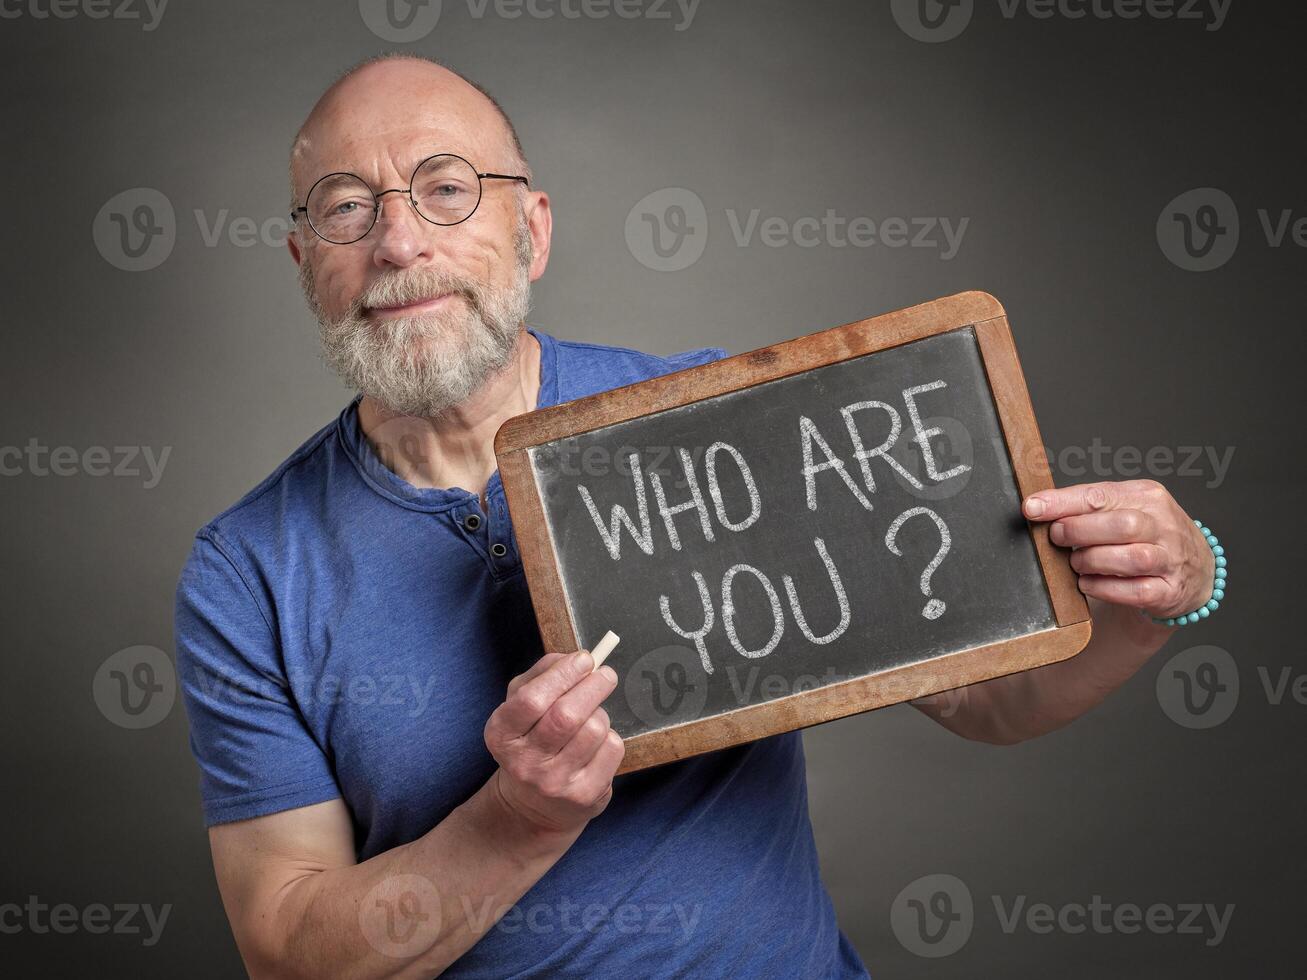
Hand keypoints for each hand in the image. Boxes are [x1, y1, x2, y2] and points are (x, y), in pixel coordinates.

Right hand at [483, 650, 623, 835]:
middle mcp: (524, 762)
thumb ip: (543, 673)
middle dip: (593, 687)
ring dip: (601, 714)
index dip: (562, 674)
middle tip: (606, 675)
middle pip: (567, 715)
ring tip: (593, 717)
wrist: (534, 804)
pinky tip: (597, 743)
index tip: (584, 659)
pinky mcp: (584, 796)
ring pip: (594, 729)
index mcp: (501, 733)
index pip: (531, 700)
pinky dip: (610, 737)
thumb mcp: (520, 703)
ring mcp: (554, 783)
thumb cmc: (531, 738)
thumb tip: (577, 659)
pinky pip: (612, 749)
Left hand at [1022, 479, 1215, 623]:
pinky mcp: (1170, 590)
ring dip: (1092, 561)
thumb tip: (1038, 507)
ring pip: (1130, 558)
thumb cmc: (1147, 534)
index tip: (1032, 508)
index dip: (1062, 502)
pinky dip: (1104, 588)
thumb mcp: (1125, 508)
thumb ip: (1089, 507)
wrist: (1196, 568)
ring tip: (1076, 563)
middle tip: (1057, 537)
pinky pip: (1135, 591)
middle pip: (1120, 525)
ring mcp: (1171, 558)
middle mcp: (1164, 525)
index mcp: (1147, 496)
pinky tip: (1088, 583)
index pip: (1101, 495)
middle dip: (1078, 531)